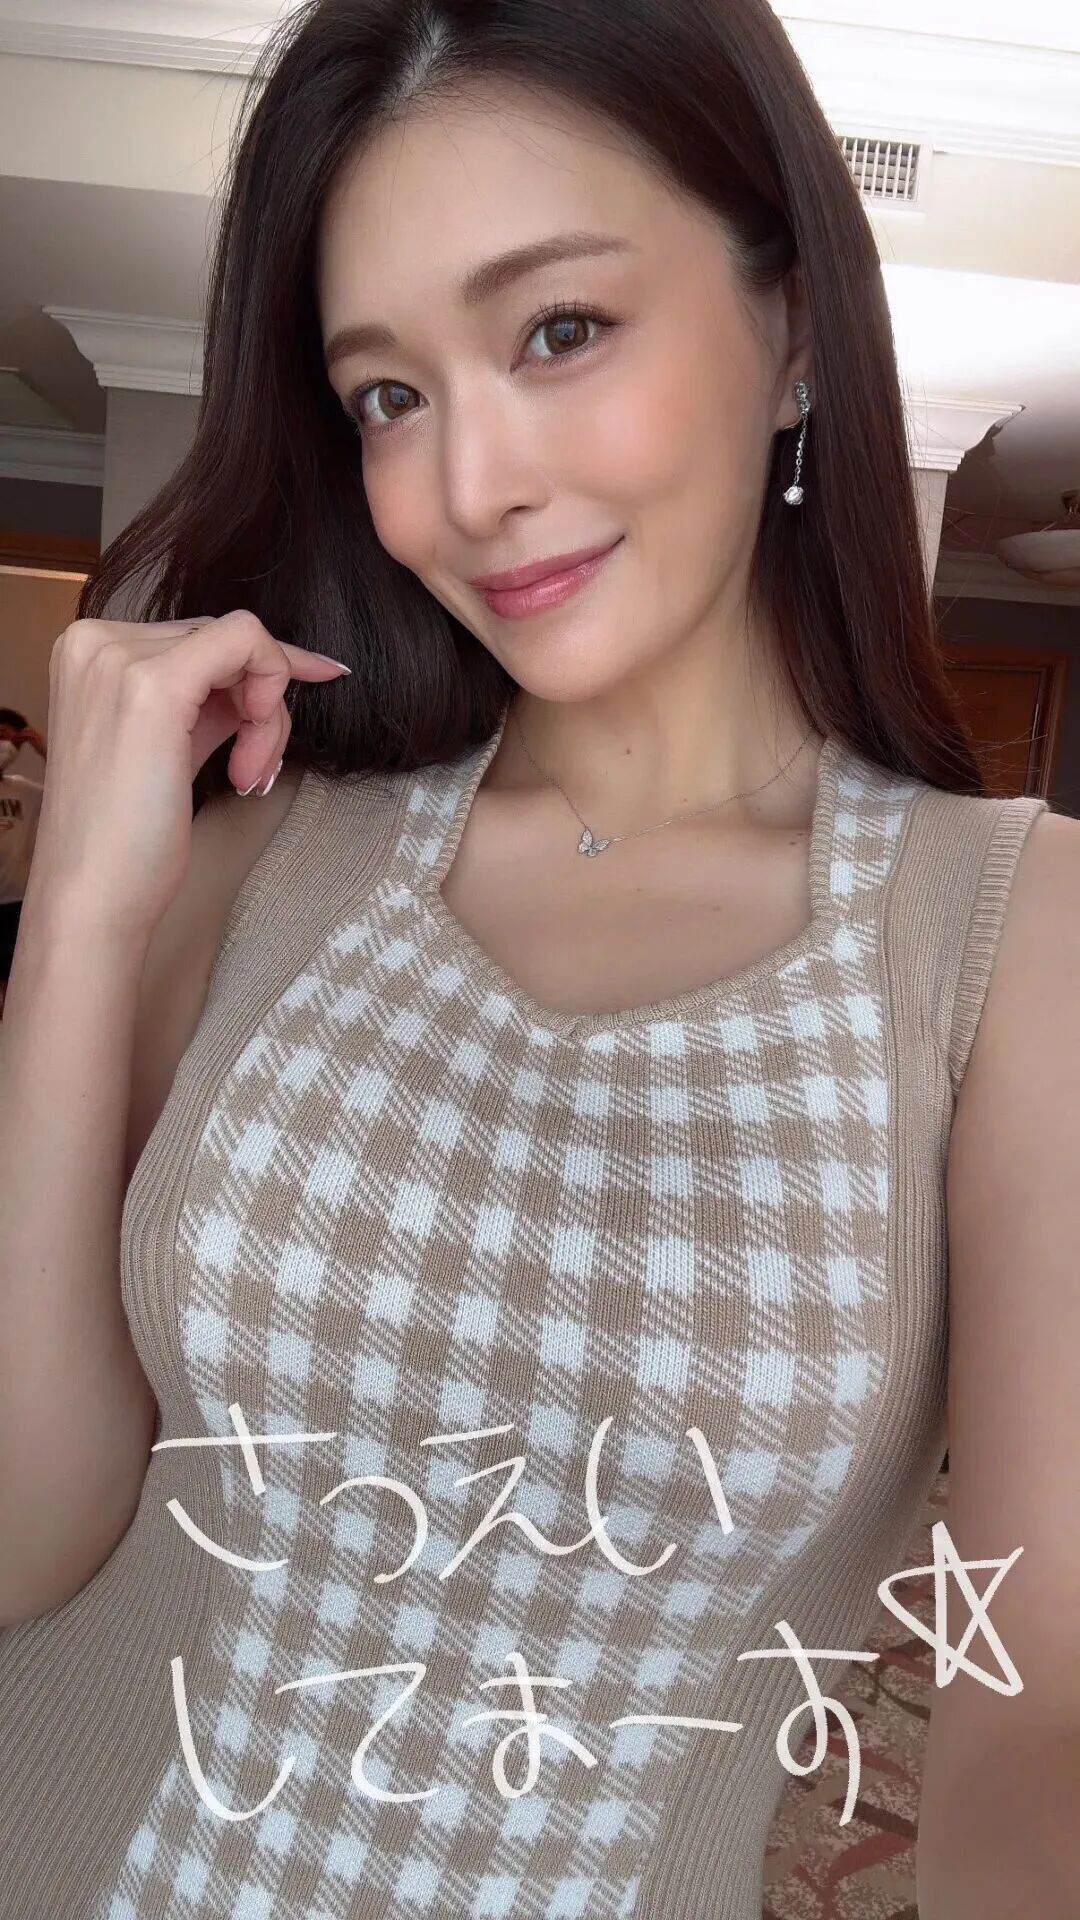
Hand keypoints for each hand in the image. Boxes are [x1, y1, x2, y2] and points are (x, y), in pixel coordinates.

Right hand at [26, 608, 350, 944]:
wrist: (91, 898)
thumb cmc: (125, 838)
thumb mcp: (166, 744)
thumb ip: (205, 702)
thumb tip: (269, 675)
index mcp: (87, 652)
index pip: (198, 637)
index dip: (252, 676)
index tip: (290, 702)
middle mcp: (94, 641)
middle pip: (222, 640)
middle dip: (260, 704)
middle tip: (254, 770)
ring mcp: (118, 658)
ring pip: (243, 644)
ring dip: (266, 715)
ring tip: (248, 776)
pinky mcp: (154, 685)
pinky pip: (250, 644)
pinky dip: (270, 701)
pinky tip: (251, 762)